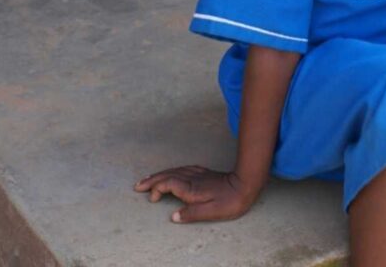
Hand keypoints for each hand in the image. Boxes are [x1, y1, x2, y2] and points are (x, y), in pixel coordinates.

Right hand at [134, 165, 261, 223]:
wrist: (246, 184)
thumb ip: (192, 214)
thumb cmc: (231, 201)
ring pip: (174, 171)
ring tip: (148, 179)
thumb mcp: (212, 212)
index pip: (168, 184)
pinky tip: (171, 173)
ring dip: (160, 174)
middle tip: (138, 185)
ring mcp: (198, 174)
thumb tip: (173, 217)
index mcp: (191, 188)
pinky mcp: (204, 173)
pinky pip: (183, 169)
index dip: (157, 189)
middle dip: (152, 180)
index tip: (153, 200)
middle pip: (168, 175)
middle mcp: (192, 178)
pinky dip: (172, 171)